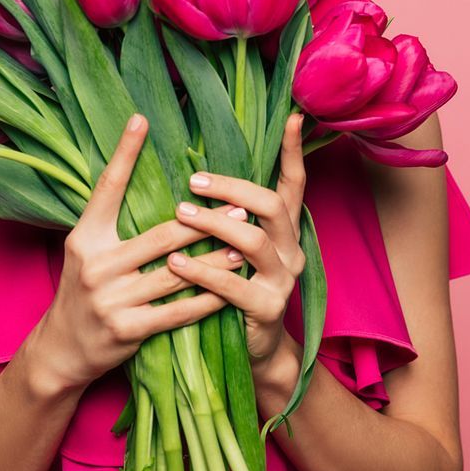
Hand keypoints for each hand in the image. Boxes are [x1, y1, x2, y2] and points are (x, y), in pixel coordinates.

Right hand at [21, 113, 245, 394]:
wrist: (63, 349)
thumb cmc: (85, 290)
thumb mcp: (87, 250)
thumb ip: (113, 222)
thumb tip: (152, 181)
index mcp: (85, 237)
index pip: (107, 188)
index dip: (124, 153)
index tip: (142, 119)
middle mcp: (96, 265)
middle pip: (161, 236)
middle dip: (204, 221)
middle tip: (240, 206)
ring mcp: (111, 299)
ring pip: (177, 274)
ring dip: (216, 260)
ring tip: (244, 247)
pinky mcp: (127, 329)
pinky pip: (177, 311)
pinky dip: (207, 300)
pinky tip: (230, 291)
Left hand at [163, 113, 309, 362]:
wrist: (253, 354)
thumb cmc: (234, 291)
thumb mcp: (236, 250)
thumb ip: (229, 216)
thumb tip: (196, 171)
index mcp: (285, 231)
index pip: (294, 184)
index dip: (293, 151)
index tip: (291, 116)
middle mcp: (291, 251)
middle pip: (271, 205)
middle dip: (231, 188)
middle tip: (192, 180)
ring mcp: (283, 281)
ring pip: (254, 240)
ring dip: (213, 224)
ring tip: (179, 214)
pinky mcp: (267, 310)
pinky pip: (234, 285)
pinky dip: (202, 273)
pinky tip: (175, 264)